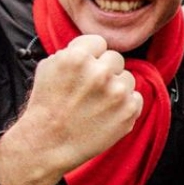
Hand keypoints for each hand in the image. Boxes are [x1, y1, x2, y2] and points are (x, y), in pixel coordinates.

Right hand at [0, 34, 144, 184]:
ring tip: (97, 103)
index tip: (85, 69)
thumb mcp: (49, 67)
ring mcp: (117, 92)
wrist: (49, 142)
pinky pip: (136, 97)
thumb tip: (93, 48)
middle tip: (90, 89)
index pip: (99, 42)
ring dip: (116, 87)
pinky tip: (107, 114)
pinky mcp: (129, 111)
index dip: (91, 55)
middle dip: (104, 70)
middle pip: (115, 58)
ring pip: (127, 78)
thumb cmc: (47, 105)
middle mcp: (100, 72)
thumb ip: (73, 52)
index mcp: (77, 57)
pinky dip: (125, 105)